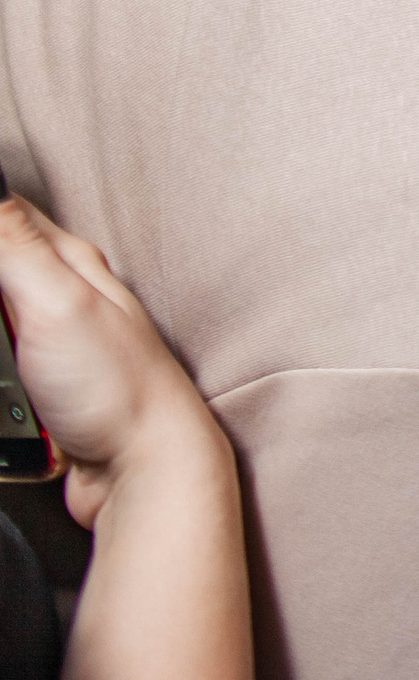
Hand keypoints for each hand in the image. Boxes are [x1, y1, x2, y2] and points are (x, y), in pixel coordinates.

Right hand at [0, 194, 228, 528]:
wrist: (144, 468)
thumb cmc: (116, 385)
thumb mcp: (57, 301)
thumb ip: (16, 245)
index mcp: (70, 262)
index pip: (7, 211)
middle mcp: (64, 294)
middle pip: (1, 269)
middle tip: (1, 334)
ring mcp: (53, 340)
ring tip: (4, 359)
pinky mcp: (43, 385)